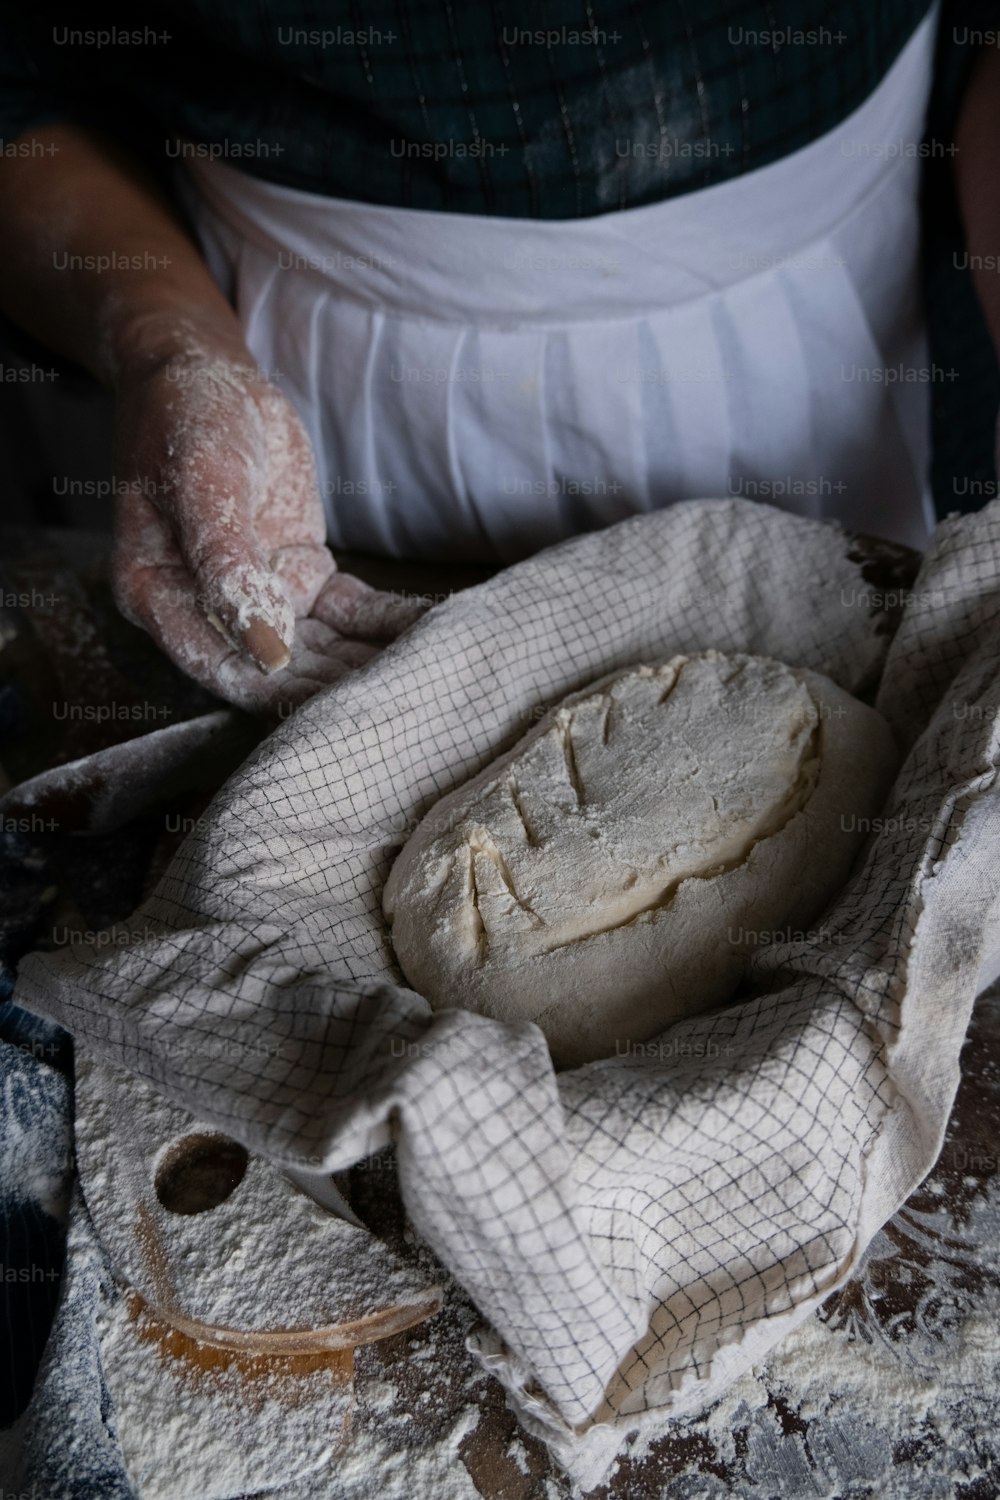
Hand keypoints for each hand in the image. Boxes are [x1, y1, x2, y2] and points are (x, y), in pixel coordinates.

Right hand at [110, 346, 425, 713]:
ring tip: (428, 675)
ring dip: (368, 661)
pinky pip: (347, 612)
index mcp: (160, 598)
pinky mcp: (300, 578)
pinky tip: (430, 630)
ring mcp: (261, 597)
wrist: (205, 376)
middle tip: (399, 699)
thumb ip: (228, 566)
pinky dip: (385, 622)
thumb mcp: (203, 484)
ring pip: (319, 646)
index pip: (221, 665)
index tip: (338, 706)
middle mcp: (208, 611)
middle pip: (277, 668)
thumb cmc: (186, 420)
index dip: (278, 691)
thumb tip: (266, 650)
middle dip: (336, 685)